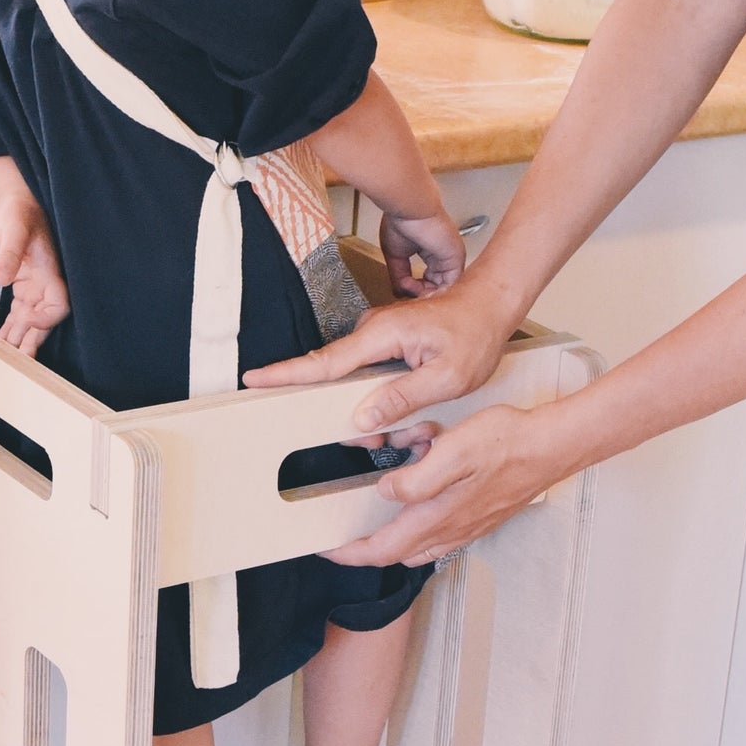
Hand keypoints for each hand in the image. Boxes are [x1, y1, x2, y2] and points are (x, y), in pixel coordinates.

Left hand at [0, 190, 68, 356]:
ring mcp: (34, 288)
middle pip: (43, 321)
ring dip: (19, 339)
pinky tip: (1, 343)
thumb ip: (8, 253)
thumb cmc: (21, 212)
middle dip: (32, 341)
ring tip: (6, 360)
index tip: (27, 321)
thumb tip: (0, 279)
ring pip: (29, 322)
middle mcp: (45, 284)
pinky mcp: (22, 287)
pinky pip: (18, 314)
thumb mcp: (15, 229)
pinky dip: (10, 328)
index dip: (46, 318)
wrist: (15, 203)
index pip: (58, 305)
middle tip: (18, 364)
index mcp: (51, 273)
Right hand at [245, 268, 519, 433]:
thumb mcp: (448, 377)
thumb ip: (403, 396)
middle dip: (344, 412)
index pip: (325, 361)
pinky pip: (367, 374)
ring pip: (353, 380)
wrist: (490, 306)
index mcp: (382, 335)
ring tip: (407, 424)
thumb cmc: (475, 334)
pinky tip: (402, 409)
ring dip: (369, 408)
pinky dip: (378, 396)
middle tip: (376, 440)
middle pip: (334, 376)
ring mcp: (377, 334)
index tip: (255, 379)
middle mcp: (373, 330)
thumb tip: (363, 416)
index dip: (286, 373)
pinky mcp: (385, 341)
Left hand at [329, 400, 572, 569]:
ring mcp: (468, 527)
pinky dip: (420, 525)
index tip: (328, 548)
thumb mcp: (452, 451)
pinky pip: (440, 534)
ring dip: (395, 537)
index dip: (349, 553)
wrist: (550, 447)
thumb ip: (415, 479)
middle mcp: (451, 530)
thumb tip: (386, 493)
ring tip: (383, 511)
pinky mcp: (480, 518)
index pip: (381, 549)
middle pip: (397, 555)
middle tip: (347, 535)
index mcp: (437, 516)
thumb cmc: (507, 444)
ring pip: (419, 546)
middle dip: (368, 548)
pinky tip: (423, 501)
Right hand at [380, 206, 465, 296]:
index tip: (403, 288)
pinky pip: (449, 285)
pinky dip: (434, 292)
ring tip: (411, 291)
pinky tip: (420, 291)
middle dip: (421, 294)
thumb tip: (400, 291)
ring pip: (444, 288)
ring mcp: (452, 258)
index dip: (415, 289)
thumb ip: (399, 276)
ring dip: (425, 295)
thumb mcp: (395, 255)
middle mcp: (445, 256)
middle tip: (407, 293)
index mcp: (433, 252)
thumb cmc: (404, 220)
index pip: (429, 280)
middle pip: (437, 286)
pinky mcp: (455, 259)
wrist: (410, 207)